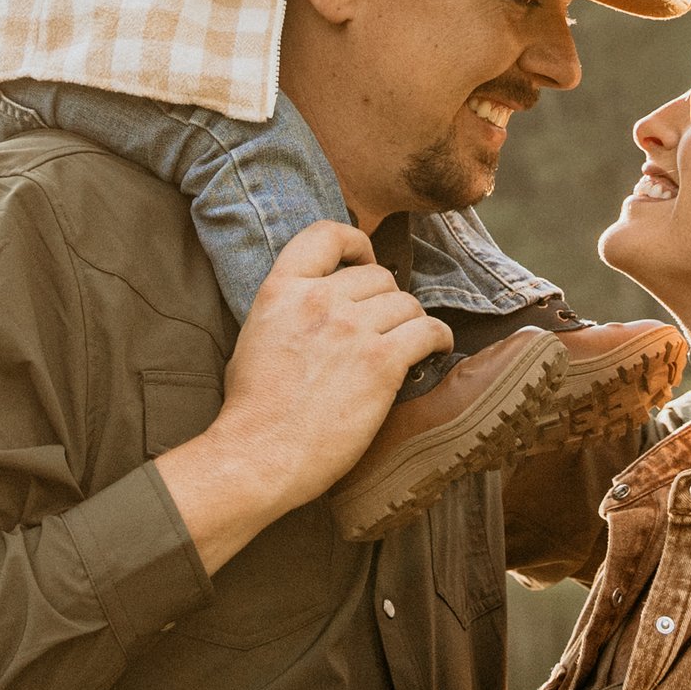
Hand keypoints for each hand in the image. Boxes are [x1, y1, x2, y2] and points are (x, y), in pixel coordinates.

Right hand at [152, 220, 449, 570]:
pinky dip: (438, 339)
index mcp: (282, 289)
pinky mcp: (380, 362)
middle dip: (387, 300)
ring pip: (407, 303)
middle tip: (385, 328)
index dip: (356, 243)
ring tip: (409, 344)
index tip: (366, 262)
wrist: (258, 455)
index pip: (327, 234)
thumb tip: (321, 303)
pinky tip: (436, 350)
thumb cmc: (252, 410)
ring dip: (412, 323)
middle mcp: (319, 300)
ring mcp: (351, 329)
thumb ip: (289, 308)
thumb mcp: (255, 336)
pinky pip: (428, 332)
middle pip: (379, 276)